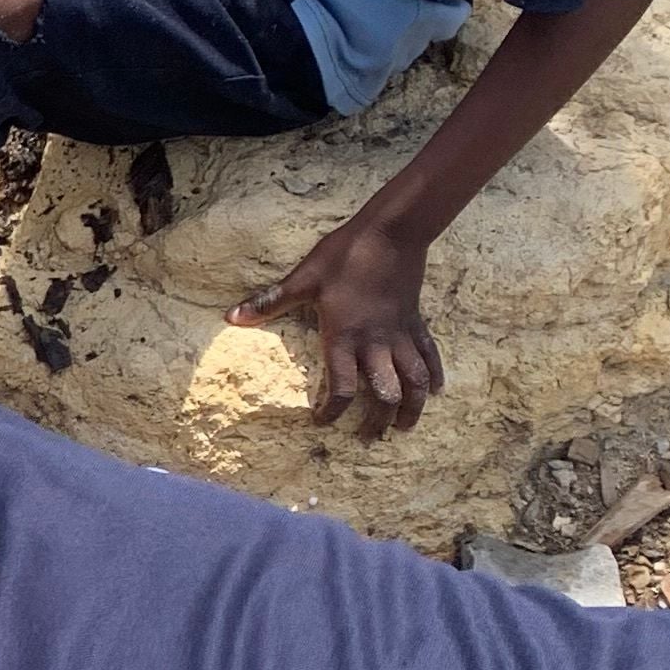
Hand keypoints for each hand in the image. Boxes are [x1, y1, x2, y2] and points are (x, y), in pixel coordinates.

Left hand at [229, 217, 442, 438]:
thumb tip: (231, 317)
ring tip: (405, 428)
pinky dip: (435, 374)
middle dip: (378, 421)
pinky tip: (438, 391)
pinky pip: (430, 354)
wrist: (392, 231)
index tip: (323, 422)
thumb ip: (269, 302)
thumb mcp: (303, 278)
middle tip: (369, 438)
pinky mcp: (417, 321)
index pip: (344, 389)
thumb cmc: (345, 255)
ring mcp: (400, 334)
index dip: (334, 412)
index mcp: (345, 337)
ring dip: (413, 407)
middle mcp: (376, 343)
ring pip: (415, 381)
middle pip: (385, 394)